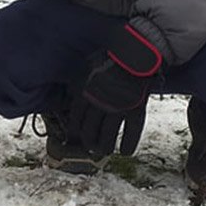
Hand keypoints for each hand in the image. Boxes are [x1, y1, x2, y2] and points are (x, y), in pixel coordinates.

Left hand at [78, 24, 162, 155]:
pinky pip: (131, 135)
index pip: (76, 122)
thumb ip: (76, 85)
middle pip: (90, 134)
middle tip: (91, 147)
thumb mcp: (84, 69)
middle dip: (89, 143)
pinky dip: (128, 146)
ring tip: (105, 150)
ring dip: (105, 148)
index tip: (75, 139)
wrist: (133, 54)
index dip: (75, 134)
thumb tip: (70, 98)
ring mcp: (117, 109)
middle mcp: (98, 105)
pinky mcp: (135, 111)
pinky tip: (126, 151)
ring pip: (108, 138)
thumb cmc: (107, 60)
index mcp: (83, 95)